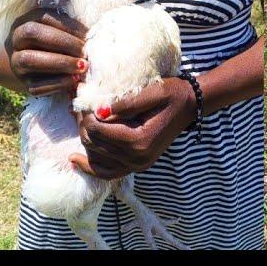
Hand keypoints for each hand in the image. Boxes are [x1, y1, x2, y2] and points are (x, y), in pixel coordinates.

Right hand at [5, 8, 88, 95]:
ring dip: (60, 63)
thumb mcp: (61, 32)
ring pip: (29, 60)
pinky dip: (57, 83)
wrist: (35, 69)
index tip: (88, 35)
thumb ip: (73, 30)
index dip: (68, 26)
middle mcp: (18, 40)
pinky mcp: (24, 84)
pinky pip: (36, 85)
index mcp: (28, 21)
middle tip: (85, 51)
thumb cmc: (56, 46)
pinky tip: (74, 81)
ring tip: (82, 66)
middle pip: (34, 34)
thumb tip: (96, 34)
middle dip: (63, 42)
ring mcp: (17, 63)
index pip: (45, 18)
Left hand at [70, 77, 196, 179]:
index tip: (85, 101)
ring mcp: (138, 165)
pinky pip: (108, 173)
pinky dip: (91, 167)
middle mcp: (138, 158)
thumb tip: (98, 112)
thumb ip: (125, 103)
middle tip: (79, 108)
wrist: (190, 106)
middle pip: (94, 145)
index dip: (86, 116)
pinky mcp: (137, 165)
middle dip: (83, 126)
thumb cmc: (173, 94)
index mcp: (140, 140)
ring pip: (96, 159)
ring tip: (79, 123)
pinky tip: (76, 161)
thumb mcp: (152, 92)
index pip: (98, 131)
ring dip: (85, 141)